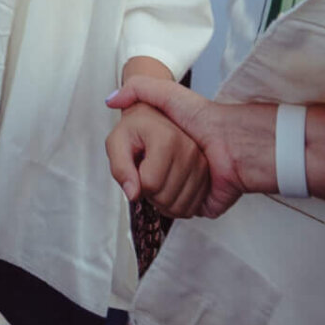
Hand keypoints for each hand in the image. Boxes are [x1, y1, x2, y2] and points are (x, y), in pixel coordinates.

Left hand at [106, 102, 210, 216]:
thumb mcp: (117, 142)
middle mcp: (189, 150)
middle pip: (165, 198)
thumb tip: (133, 193)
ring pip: (180, 206)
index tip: (136, 170)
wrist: (155, 118)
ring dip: (164, 203)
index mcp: (167, 139)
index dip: (136, 184)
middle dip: (149, 195)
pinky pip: (193, 206)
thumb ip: (120, 168)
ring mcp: (201, 163)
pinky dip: (179, 205)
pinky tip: (169, 189)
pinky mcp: (207, 174)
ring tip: (157, 182)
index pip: (150, 184)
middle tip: (145, 176)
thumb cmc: (135, 130)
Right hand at [107, 76, 251, 217]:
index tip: (144, 151)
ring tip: (186, 168)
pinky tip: (198, 184)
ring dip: (174, 189)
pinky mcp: (200, 205)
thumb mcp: (167, 93)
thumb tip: (110, 101)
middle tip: (170, 158)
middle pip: (147, 192)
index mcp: (155, 155)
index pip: (132, 174)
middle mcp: (167, 174)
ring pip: (164, 204)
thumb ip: (137, 89)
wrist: (233, 140)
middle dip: (155, 178)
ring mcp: (183, 191)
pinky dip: (188, 201)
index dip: (136, 165)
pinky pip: (184, 212)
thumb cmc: (201, 116)